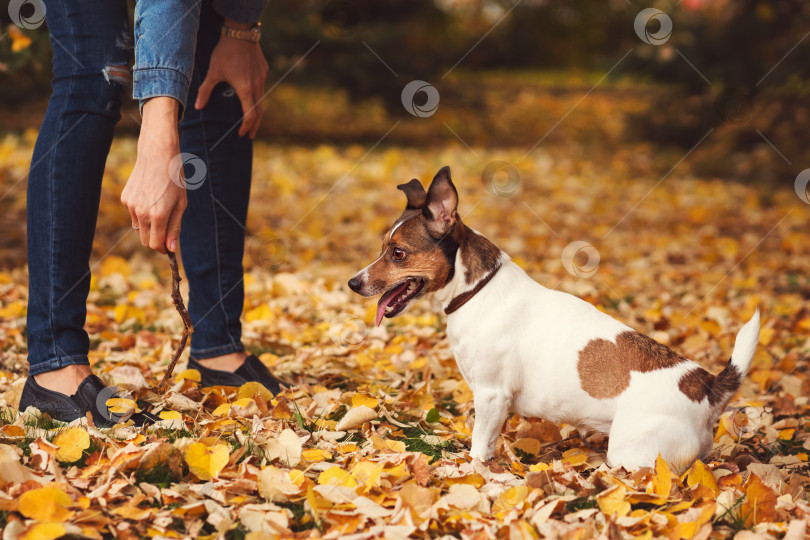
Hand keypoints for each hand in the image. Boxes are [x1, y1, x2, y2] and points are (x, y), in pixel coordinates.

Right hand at [121, 97, 186, 253]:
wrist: (158, 154)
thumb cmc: (174, 179)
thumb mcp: (181, 204)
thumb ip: (175, 228)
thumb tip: (171, 249)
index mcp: (158, 215)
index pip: (156, 245)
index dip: (163, 249)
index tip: (169, 247)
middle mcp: (141, 213)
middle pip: (146, 241)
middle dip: (156, 240)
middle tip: (167, 230)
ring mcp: (131, 206)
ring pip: (139, 228)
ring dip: (149, 226)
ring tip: (160, 208)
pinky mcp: (125, 199)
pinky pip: (133, 215)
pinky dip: (141, 213)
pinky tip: (150, 198)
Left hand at [195, 19, 268, 137]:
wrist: (240, 32)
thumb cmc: (225, 53)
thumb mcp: (213, 72)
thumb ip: (205, 91)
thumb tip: (198, 106)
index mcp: (245, 90)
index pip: (250, 115)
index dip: (246, 126)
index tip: (242, 133)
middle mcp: (257, 86)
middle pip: (259, 112)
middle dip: (254, 125)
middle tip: (250, 135)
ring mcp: (262, 78)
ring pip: (261, 99)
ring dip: (256, 111)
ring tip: (250, 118)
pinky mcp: (263, 71)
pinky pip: (261, 87)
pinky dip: (257, 96)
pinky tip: (251, 95)